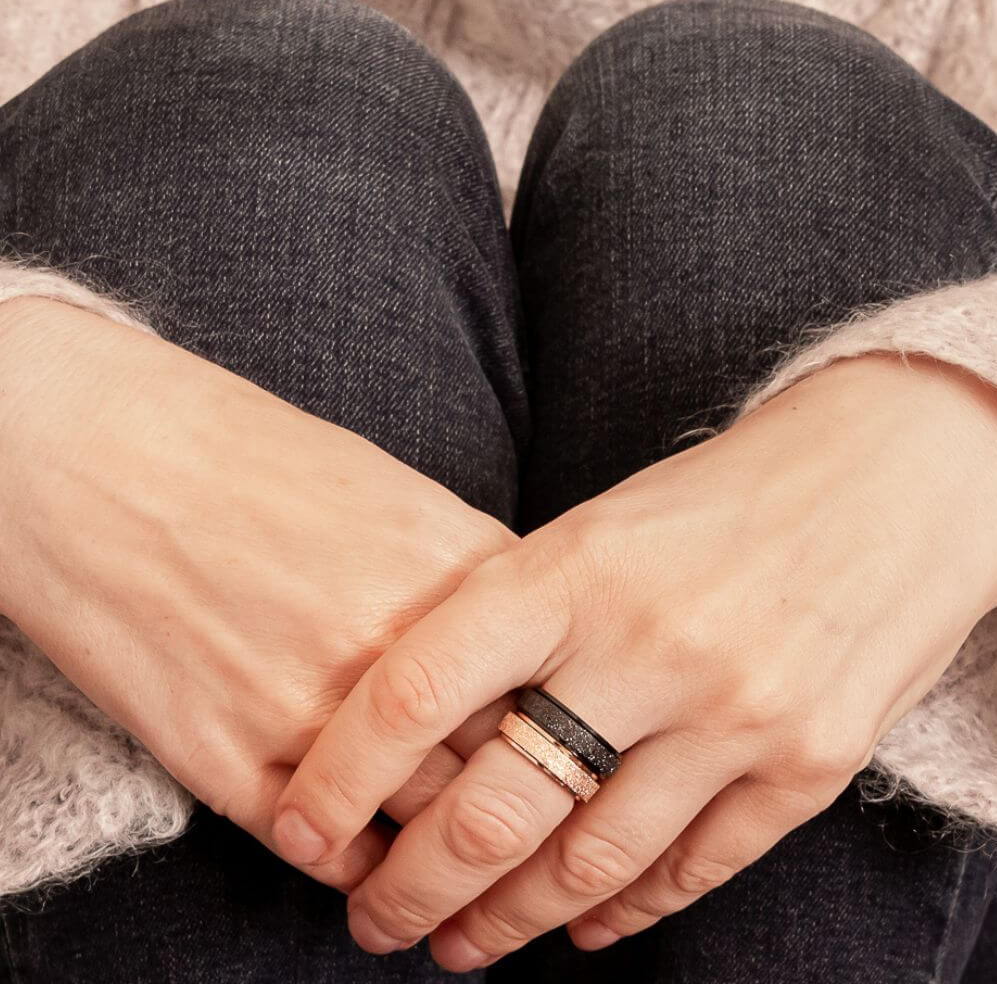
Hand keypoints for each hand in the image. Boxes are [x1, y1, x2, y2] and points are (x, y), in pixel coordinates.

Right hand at [0, 296, 516, 889]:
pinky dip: (364, 864)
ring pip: (429, 826)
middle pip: (507, 760)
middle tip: (532, 816)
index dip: (569, 724)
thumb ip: (464, 571)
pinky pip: (330, 852)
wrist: (105, 455)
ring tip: (461, 864)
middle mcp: (398, 648)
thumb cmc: (253, 457)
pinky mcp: (224, 759)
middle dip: (527, 794)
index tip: (568, 747)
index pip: (556, 681)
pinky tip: (373, 859)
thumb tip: (516, 640)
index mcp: (453, 572)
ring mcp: (312, 710)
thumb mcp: (392, 491)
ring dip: (452, 851)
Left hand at [273, 352, 996, 968]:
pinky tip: (583, 928)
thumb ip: (519, 614)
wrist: (893, 473)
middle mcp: (649, 646)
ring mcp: (736, 711)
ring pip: (589, 862)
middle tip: (373, 917)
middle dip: (414, 885)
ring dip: (510, 920)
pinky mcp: (809, 761)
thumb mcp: (600, 525)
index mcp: (574, 567)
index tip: (302, 827)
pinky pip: (695, 869)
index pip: (418, 690)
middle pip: (494, 807)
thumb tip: (428, 719)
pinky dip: (625, 912)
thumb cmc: (722, 494)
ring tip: (461, 946)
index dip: (340, 775)